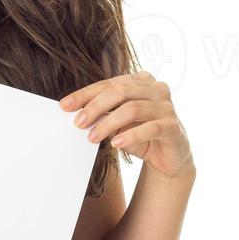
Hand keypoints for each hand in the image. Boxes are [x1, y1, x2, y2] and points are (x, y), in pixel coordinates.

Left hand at [60, 71, 193, 181]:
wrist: (168, 158)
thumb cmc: (140, 135)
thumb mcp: (118, 123)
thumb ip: (103, 114)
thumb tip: (75, 113)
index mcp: (142, 81)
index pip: (109, 84)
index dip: (85, 94)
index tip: (64, 106)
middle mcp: (157, 89)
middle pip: (121, 91)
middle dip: (95, 106)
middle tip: (78, 123)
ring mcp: (167, 107)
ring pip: (133, 108)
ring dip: (108, 123)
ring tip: (92, 137)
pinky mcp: (173, 127)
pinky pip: (150, 128)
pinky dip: (130, 136)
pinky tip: (116, 143)